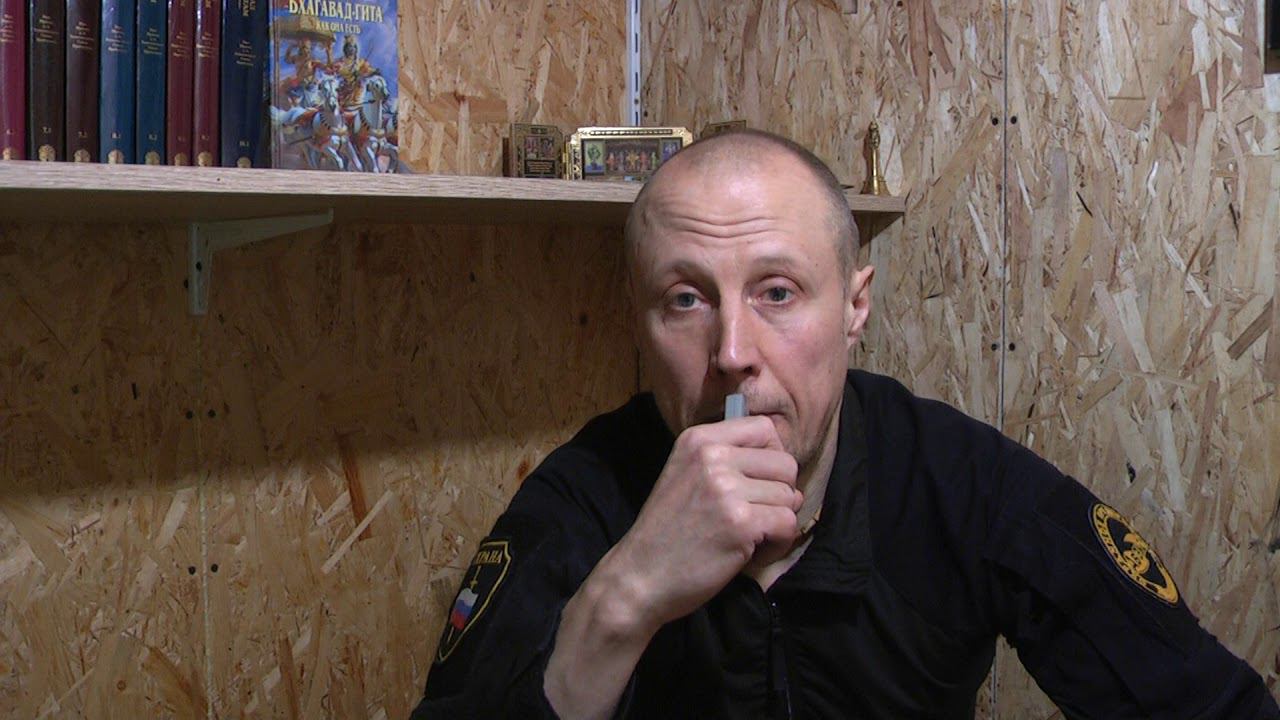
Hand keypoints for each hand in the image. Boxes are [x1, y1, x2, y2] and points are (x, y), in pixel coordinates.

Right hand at [610, 415, 801, 630]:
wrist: (640, 576)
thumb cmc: (667, 532)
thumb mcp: (686, 477)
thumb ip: (731, 465)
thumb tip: (793, 483)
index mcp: (698, 440)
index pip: (763, 428)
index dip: (772, 457)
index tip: (758, 483)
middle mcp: (712, 457)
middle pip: (785, 463)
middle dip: (780, 494)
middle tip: (756, 517)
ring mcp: (727, 489)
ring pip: (790, 496)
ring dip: (778, 522)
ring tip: (750, 538)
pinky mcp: (741, 522)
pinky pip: (788, 524)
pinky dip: (778, 544)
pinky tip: (753, 553)